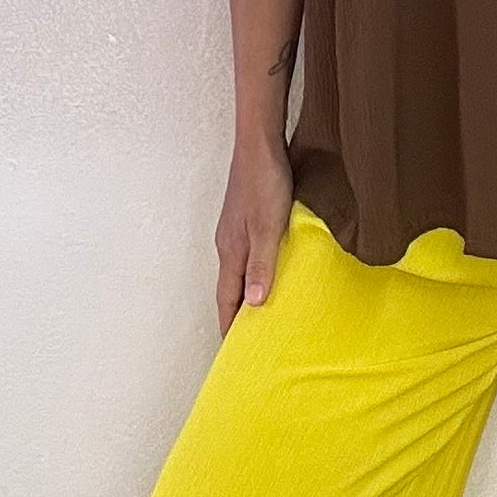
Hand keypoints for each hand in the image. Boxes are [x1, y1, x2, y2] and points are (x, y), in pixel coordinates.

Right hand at [214, 134, 296, 333]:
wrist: (259, 145)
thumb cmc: (265, 184)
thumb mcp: (268, 228)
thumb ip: (262, 265)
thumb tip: (255, 304)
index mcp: (231, 251)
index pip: (227, 299)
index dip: (230, 325)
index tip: (235, 351)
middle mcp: (228, 244)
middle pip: (230, 289)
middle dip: (237, 315)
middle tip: (250, 340)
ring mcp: (236, 231)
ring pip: (239, 272)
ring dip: (247, 294)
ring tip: (261, 313)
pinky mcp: (246, 219)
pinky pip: (247, 256)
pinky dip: (255, 273)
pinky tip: (269, 273)